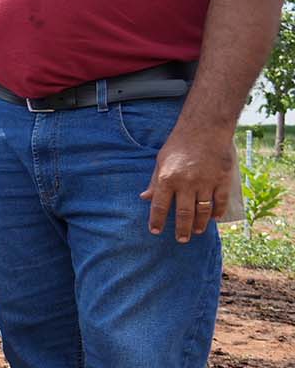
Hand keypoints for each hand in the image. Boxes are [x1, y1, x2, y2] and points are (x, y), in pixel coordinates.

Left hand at [141, 123, 233, 242]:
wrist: (205, 128)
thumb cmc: (179, 144)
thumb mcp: (161, 161)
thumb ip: (155, 181)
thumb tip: (144, 198)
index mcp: (167, 178)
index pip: (160, 206)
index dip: (157, 221)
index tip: (155, 231)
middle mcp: (186, 183)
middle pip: (183, 213)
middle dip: (181, 229)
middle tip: (181, 239)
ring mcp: (206, 182)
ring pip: (203, 210)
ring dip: (200, 224)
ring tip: (196, 232)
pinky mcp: (222, 180)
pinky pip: (220, 201)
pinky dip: (217, 212)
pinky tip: (213, 218)